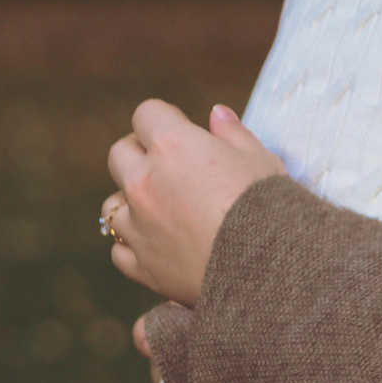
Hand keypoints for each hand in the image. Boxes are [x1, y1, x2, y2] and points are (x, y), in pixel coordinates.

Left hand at [104, 101, 285, 306]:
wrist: (268, 268)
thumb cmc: (269, 205)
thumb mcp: (260, 158)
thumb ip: (233, 132)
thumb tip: (217, 114)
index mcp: (173, 146)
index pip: (147, 114)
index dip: (165, 118)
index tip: (183, 129)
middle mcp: (144, 182)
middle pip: (119, 153)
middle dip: (140, 153)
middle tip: (170, 165)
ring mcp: (136, 226)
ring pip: (112, 204)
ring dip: (132, 201)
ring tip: (165, 209)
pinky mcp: (139, 264)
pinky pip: (120, 249)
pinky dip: (136, 244)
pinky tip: (162, 243)